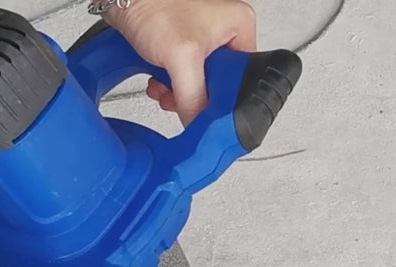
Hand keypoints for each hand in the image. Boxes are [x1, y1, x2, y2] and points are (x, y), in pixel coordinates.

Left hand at [105, 0, 256, 124]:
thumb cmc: (153, 5)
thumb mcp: (181, 58)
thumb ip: (194, 99)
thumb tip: (200, 125)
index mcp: (240, 25)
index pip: (243, 76)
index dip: (224, 96)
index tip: (206, 107)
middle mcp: (225, 30)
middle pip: (220, 82)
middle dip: (195, 95)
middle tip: (180, 97)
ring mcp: (203, 37)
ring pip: (200, 81)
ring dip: (179, 92)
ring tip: (164, 89)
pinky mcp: (182, 43)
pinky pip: (184, 74)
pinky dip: (169, 83)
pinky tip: (158, 82)